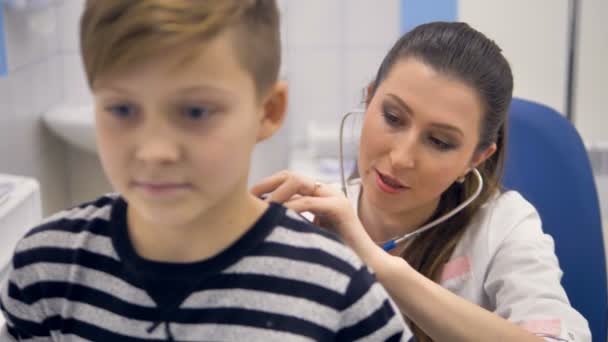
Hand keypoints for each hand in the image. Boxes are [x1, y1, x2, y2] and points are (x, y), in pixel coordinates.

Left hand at [250, 170, 366, 246]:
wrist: (366, 264)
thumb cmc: (335, 254)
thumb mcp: (308, 232)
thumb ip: (292, 221)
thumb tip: (261, 221)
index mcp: (318, 194)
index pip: (288, 178)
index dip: (266, 185)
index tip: (248, 198)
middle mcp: (326, 191)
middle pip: (290, 175)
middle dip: (267, 184)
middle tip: (249, 198)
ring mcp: (334, 197)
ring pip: (298, 184)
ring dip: (276, 195)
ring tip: (260, 209)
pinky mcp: (340, 208)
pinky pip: (308, 202)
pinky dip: (290, 208)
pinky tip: (276, 218)